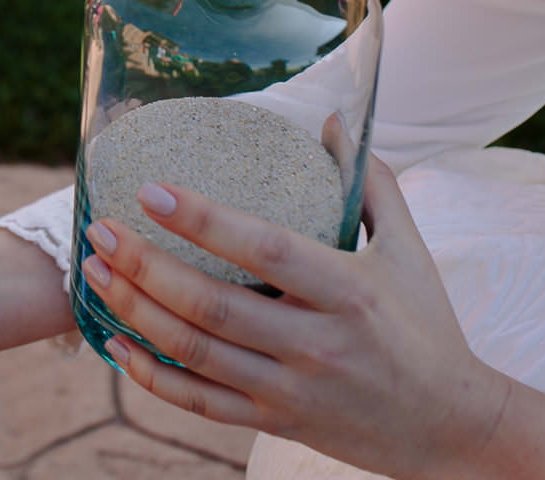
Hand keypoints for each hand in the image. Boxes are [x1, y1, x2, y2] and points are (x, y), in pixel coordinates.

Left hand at [78, 158, 511, 478]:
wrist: (451, 425)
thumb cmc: (426, 325)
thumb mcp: (409, 249)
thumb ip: (371, 182)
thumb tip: (331, 119)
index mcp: (348, 290)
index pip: (265, 249)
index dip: (204, 221)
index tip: (151, 190)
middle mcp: (316, 342)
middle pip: (213, 305)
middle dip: (145, 266)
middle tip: (99, 229)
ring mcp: (293, 389)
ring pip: (196, 353)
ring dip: (135, 311)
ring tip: (93, 272)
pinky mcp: (277, 423)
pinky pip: (201, 403)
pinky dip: (152, 376)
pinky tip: (116, 343)